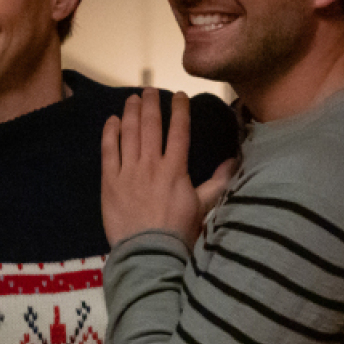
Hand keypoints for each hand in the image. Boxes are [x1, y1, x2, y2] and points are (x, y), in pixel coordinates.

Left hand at [100, 90, 235, 246]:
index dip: (179, 110)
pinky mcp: (109, 182)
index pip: (179, 131)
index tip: (178, 95)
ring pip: (129, 133)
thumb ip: (218, 181)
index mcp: (175, 169)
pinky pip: (108, 151)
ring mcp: (128, 172)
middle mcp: (151, 165)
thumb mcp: (203, 206)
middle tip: (149, 90)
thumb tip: (235, 162)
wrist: (149, 252)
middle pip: (151, 126)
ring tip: (132, 98)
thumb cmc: (178, 231)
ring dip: (131, 112)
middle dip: (151, 104)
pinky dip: (110, 133)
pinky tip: (112, 121)